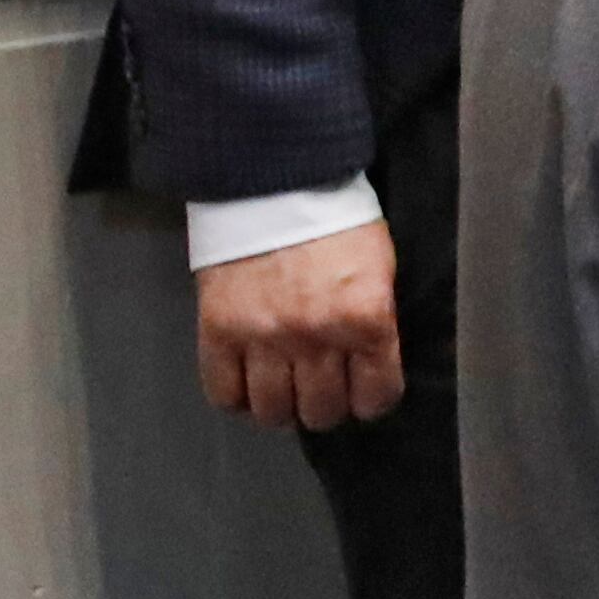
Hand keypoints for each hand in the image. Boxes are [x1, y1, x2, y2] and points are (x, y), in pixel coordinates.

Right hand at [194, 218, 403, 430]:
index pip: (376, 395)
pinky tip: (249, 385)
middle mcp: (316, 336)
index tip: (366, 394)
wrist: (276, 185)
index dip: (373, 400)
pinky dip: (238, 399)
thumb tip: (375, 367)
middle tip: (323, 390)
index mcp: (366, 318)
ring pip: (274, 412)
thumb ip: (378, 322)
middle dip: (327, 406)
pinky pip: (224, 394)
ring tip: (285, 389)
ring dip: (282, 407)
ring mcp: (264, 338)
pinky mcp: (219, 332)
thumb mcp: (380, 270)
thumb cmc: (337, 223)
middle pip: (322, 411)